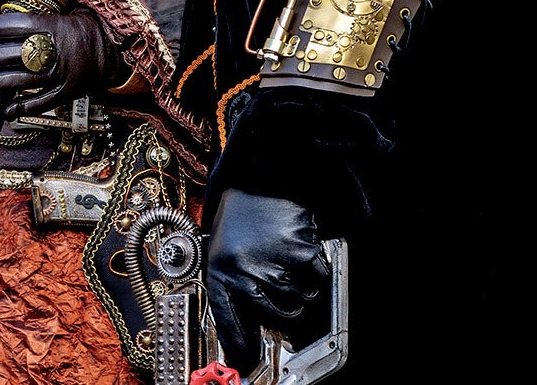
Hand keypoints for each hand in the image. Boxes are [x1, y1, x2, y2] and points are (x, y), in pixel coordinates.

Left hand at [0, 9, 120, 116]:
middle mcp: (54, 50)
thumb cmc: (78, 30)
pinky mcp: (67, 91)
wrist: (110, 48)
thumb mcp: (56, 17)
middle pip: (12, 54)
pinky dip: (23, 107)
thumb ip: (30, 22)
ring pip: (21, 80)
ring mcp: (60, 73)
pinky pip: (41, 102)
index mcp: (51, 27)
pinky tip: (7, 109)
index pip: (13, 25)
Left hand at [204, 189, 328, 369]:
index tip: (246, 360)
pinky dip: (317, 275)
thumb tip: (245, 327)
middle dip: (285, 316)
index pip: (227, 319)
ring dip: (301, 292)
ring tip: (291, 268)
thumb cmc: (241, 216)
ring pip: (297, 301)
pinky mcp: (299, 251)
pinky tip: (304, 258)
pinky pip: (317, 281)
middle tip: (287, 306)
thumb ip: (233, 286)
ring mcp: (273, 262)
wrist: (258, 177)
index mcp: (219, 269)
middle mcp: (244, 270)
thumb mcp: (223, 250)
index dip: (238, 344)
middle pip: (273, 316)